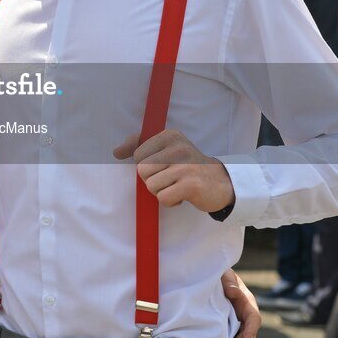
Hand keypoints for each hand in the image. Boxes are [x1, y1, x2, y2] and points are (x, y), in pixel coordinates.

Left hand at [113, 129, 234, 212]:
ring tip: (176, 187)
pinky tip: (182, 196)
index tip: (164, 167)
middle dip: (152, 181)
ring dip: (161, 192)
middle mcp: (178, 148)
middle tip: (169, 180)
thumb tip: (116, 152)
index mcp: (170, 135)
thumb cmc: (188, 167)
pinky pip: (163, 198)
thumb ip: (140, 146)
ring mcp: (185, 166)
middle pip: (142, 171)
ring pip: (151, 186)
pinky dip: (170, 202)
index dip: (147, 167)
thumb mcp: (166, 149)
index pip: (138, 155)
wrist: (221, 183)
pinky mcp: (191, 185)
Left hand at [221, 269, 258, 337]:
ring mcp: (238, 322)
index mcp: (248, 303)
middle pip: (248, 334)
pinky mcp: (229, 327)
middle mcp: (245, 315)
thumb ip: (230, 282)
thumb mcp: (226, 275)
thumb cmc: (222, 275)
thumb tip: (233, 292)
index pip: (254, 319)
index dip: (251, 330)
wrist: (215, 278)